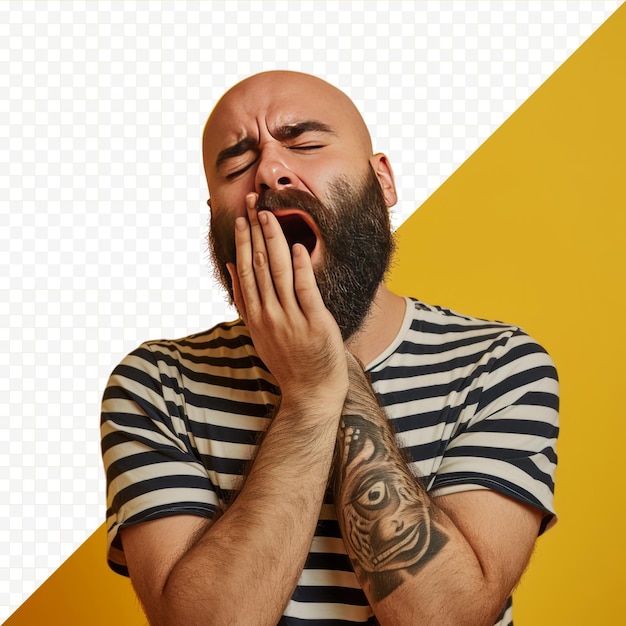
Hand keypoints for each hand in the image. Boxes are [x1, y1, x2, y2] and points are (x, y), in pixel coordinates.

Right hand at [227, 193, 347, 408]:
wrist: (311, 392)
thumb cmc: (288, 360)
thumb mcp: (259, 332)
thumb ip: (247, 301)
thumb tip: (234, 268)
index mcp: (255, 315)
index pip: (244, 269)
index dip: (242, 241)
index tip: (240, 217)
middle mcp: (269, 315)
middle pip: (258, 265)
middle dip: (254, 231)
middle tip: (251, 203)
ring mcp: (291, 319)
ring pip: (278, 272)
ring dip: (273, 240)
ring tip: (268, 215)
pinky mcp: (315, 323)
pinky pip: (305, 290)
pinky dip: (300, 267)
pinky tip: (298, 247)